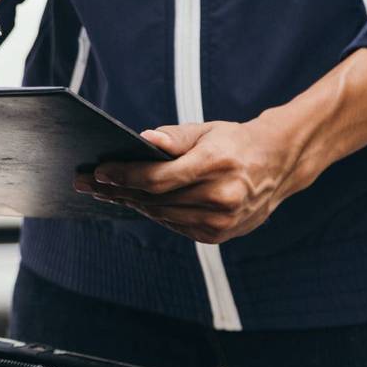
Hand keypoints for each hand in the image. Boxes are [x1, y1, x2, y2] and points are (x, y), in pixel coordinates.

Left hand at [73, 120, 307, 243]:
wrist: (279, 165)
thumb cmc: (235, 142)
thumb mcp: (207, 130)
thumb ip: (175, 137)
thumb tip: (144, 141)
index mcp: (217, 165)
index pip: (159, 178)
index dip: (125, 177)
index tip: (98, 172)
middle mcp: (221, 197)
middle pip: (155, 200)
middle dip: (117, 190)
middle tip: (86, 183)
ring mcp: (221, 222)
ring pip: (161, 215)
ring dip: (130, 203)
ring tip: (103, 192)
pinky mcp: (218, 236)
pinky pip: (174, 225)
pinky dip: (153, 213)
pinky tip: (133, 202)